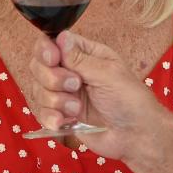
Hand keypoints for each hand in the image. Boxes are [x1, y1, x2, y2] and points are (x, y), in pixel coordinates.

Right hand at [28, 30, 167, 161]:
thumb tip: (61, 35)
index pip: (53, 42)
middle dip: (52, 78)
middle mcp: (71, 71)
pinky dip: (51, 117)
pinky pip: (40, 112)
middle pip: (39, 65)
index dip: (46, 50)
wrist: (135, 136)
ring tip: (77, 109)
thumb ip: (80, 59)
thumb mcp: (108, 74)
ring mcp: (64, 94)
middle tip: (75, 86)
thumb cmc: (130, 100)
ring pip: (38, 89)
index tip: (53, 60)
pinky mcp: (61, 115)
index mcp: (86, 54)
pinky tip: (66, 122)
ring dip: (55, 100)